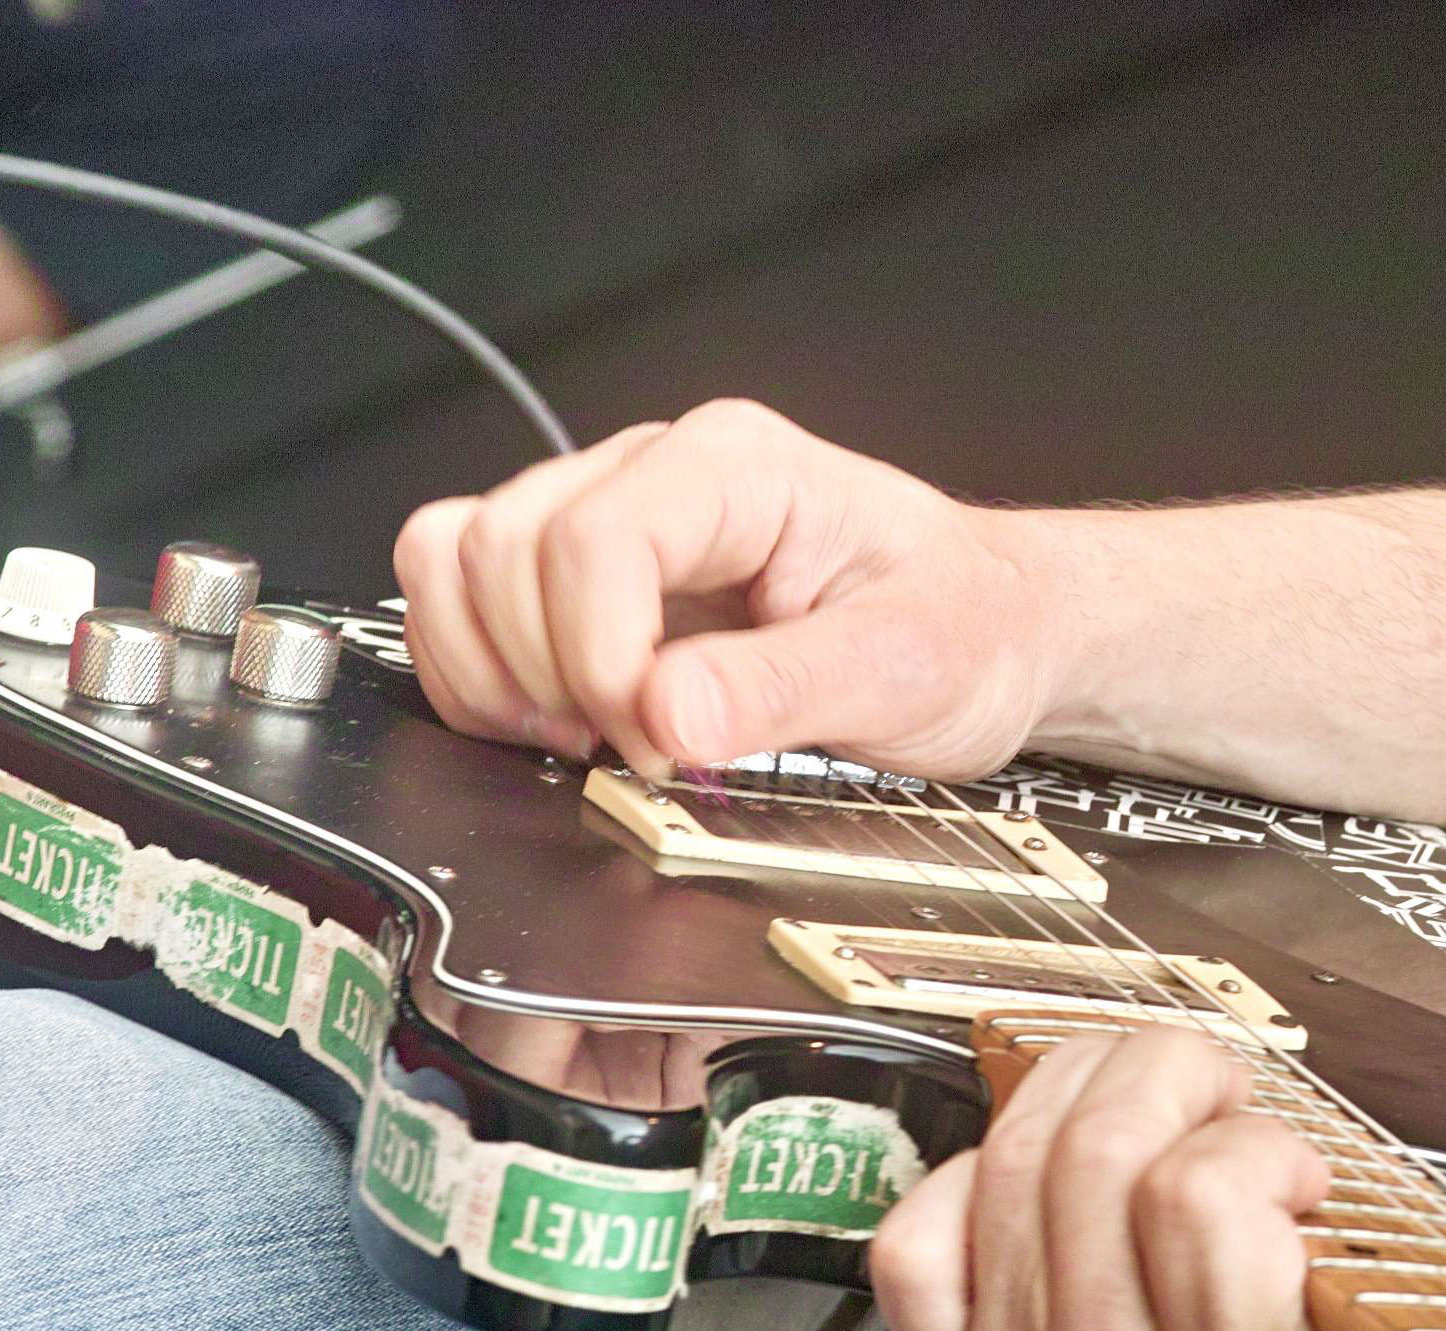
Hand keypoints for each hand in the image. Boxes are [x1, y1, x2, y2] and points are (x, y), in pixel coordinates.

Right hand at [392, 399, 1066, 776]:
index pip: (595, 536)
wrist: (987, 630)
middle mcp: (661, 475)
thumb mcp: (902, 666)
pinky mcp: (588, 580)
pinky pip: (465, 597)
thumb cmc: (961, 625)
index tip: (653, 739)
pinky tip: (562, 724)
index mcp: (741, 469)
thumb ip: (781, 689)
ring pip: (458, 558)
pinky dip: (481, 673)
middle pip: (503, 545)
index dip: (598, 656)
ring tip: (588, 734)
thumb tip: (668, 716)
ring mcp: (613, 519)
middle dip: (549, 673)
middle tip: (641, 746)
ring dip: (494, 670)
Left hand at [868, 1027, 1445, 1330]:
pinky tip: (1032, 1174)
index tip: (1300, 1172)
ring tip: (1139, 1099)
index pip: (1204, 1196)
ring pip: (1005, 1174)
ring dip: (1075, 1095)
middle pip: (1096, 1157)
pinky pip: (914, 1242)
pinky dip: (965, 1177)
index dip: (1258, 1143)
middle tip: (1215, 1089)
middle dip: (1166, 1075)